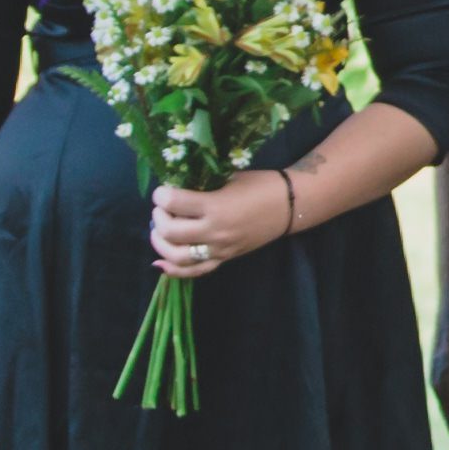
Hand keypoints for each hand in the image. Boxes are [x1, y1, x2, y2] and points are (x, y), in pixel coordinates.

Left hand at [147, 169, 299, 279]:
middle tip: (161, 208)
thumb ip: (203, 186)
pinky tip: (160, 262)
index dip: (160, 195)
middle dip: (158, 218)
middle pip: (170, 231)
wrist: (290, 206)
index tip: (162, 191)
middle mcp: (215, 231)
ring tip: (159, 230)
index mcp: (216, 206)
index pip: (174, 203)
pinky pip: (195, 272)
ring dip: (160, 244)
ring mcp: (220, 249)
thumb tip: (176, 188)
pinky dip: (173, 271)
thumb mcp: (229, 177)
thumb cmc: (260, 185)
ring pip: (177, 257)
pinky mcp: (225, 259)